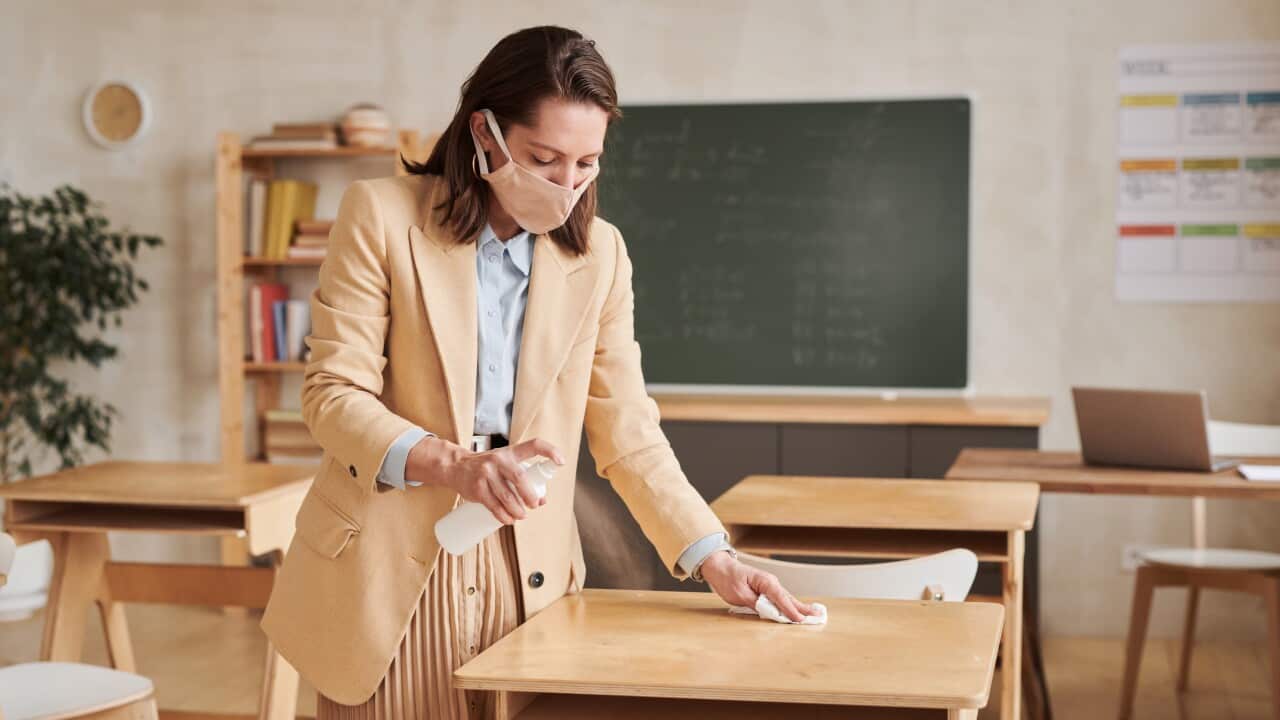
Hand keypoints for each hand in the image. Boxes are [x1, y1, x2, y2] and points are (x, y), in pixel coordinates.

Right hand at [407, 437, 563, 523]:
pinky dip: (503, 516)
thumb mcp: (506, 466)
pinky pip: (494, 506)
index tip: (561, 462)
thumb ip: (523, 479)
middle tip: (533, 505)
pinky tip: (508, 520)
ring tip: (520, 516)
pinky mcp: (477, 488)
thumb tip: (543, 500)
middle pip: (520, 478)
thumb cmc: (489, 467)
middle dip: (530, 495)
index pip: (534, 445)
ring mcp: (486, 473)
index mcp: (511, 452)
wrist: (456, 467)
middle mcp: (499, 460)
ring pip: (507, 496)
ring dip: (517, 511)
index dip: (550, 451)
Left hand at [697, 550, 818, 622]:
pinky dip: (788, 605)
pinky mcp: (764, 589)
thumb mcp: (739, 593)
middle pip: (788, 598)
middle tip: (818, 616)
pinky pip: (779, 599)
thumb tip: (770, 612)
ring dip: (798, 608)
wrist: (719, 566)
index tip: (801, 620)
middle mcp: (770, 582)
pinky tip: (796, 611)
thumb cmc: (727, 578)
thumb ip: (755, 603)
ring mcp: (768, 585)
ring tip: (812, 615)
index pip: (781, 599)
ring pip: (785, 599)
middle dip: (802, 609)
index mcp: (765, 582)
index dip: (791, 611)